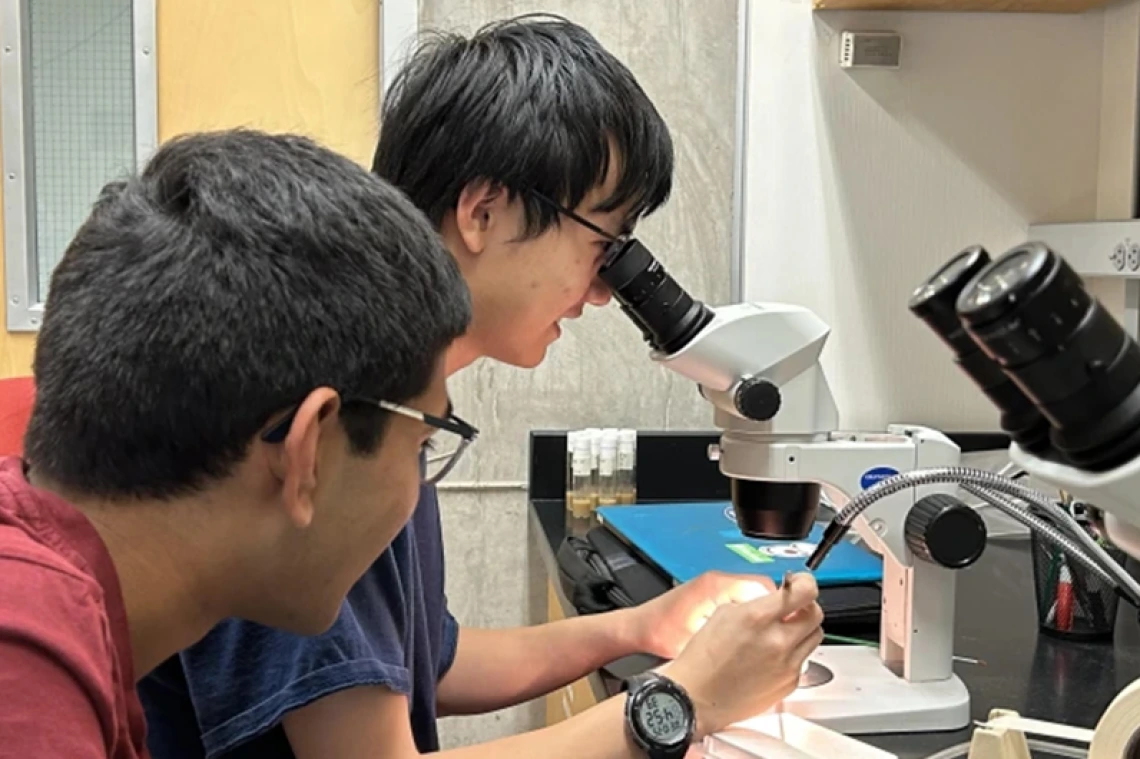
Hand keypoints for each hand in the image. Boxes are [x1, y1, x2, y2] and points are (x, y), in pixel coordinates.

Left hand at [630, 571, 776, 658]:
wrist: (638, 627)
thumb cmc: (660, 633)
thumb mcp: (698, 642)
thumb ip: (730, 641)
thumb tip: (762, 648)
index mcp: (715, 587)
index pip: (762, 588)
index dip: (780, 609)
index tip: (787, 626)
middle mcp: (716, 580)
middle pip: (762, 589)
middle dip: (775, 610)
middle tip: (780, 633)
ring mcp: (714, 583)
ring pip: (752, 593)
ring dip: (762, 612)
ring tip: (764, 635)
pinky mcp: (711, 591)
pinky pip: (740, 596)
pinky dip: (748, 612)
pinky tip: (747, 633)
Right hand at [659, 572, 822, 737]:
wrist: (697, 698)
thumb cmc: (702, 659)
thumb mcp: (723, 614)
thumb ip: (756, 603)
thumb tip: (775, 599)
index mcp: (757, 618)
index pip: (805, 591)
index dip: (805, 583)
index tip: (801, 583)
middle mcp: (777, 641)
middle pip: (815, 613)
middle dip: (805, 606)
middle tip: (791, 608)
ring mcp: (787, 665)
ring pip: (814, 636)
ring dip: (802, 630)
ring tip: (782, 633)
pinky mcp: (790, 683)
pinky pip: (803, 660)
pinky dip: (793, 654)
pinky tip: (772, 656)